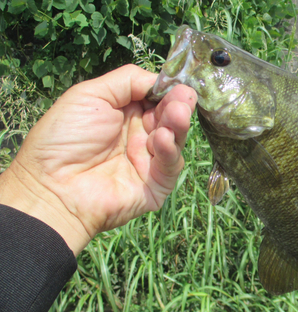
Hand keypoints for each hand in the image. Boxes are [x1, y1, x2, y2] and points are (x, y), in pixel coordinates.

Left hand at [0, 64, 196, 254]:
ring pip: (174, 138)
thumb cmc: (64, 138)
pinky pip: (170, 165)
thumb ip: (127, 81)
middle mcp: (140, 135)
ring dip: (178, 124)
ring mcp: (149, 160)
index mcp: (125, 113)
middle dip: (178, 104)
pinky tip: (162, 137)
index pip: (156, 98)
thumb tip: (160, 80)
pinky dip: (169, 150)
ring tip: (178, 112)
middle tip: (185, 96)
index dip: (167, 90)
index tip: (177, 83)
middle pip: (169, 116)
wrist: (52, 187)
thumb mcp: (90, 95)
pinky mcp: (157, 184)